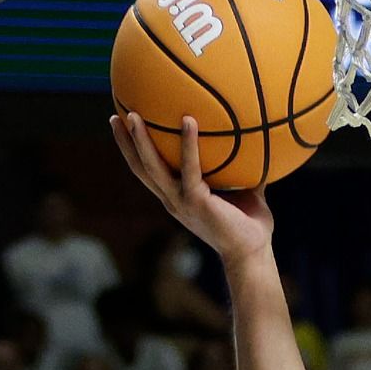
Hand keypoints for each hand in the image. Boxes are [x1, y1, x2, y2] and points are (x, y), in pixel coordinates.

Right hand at [110, 110, 274, 266]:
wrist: (253, 254)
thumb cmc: (250, 226)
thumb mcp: (244, 192)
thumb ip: (242, 169)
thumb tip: (255, 142)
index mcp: (177, 198)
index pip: (149, 173)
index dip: (134, 153)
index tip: (124, 129)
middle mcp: (173, 200)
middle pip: (140, 168)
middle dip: (125, 143)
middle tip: (115, 116)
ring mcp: (181, 202)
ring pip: (152, 167)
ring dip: (140, 140)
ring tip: (134, 114)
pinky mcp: (195, 202)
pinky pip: (189, 168)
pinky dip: (188, 143)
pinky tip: (189, 120)